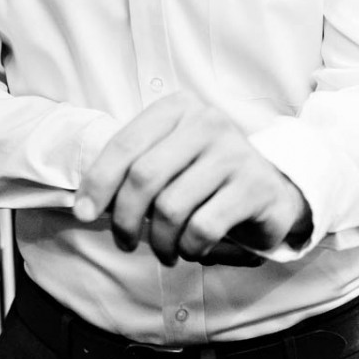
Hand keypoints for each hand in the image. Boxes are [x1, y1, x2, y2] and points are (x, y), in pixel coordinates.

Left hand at [74, 91, 310, 266]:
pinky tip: (194, 249)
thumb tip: (85, 205)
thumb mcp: (168, 161)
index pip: (125, 145)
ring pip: (171, 207)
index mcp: (179, 108)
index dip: (99, 183)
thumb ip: (130, 172)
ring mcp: (235, 152)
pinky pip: (203, 227)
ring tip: (166, 250)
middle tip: (126, 242)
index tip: (85, 214)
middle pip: (143, 177)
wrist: (273, 188)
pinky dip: (190, 247)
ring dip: (160, 241)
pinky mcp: (255, 186)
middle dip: (126, 219)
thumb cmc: (205, 178)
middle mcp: (208, 122)